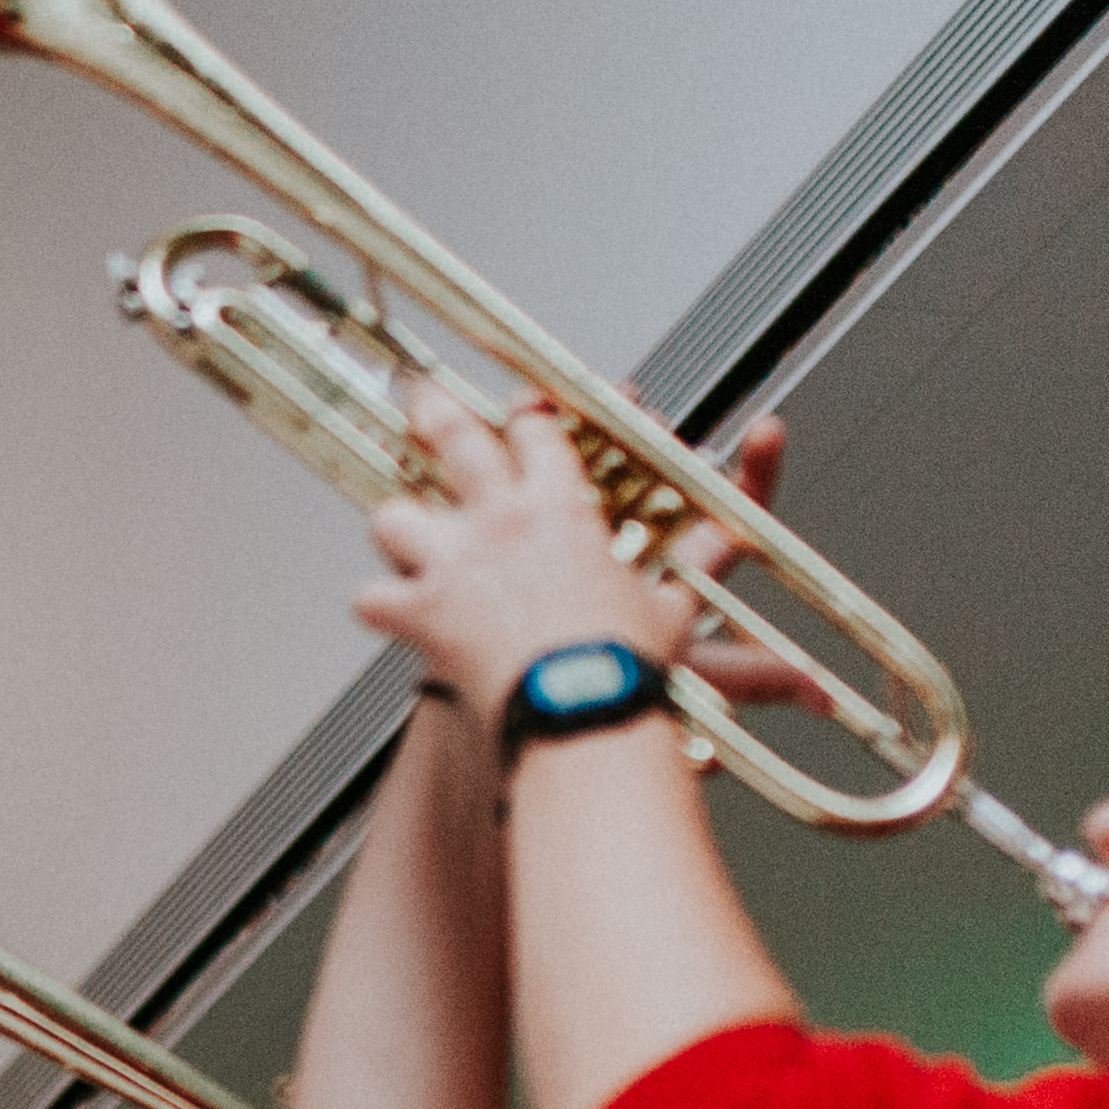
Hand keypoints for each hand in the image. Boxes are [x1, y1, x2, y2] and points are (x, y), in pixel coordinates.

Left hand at [351, 386, 682, 720]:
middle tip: (421, 399)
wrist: (582, 710)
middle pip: (454, 439)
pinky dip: (381, 606)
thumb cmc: (627, 664)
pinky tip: (389, 612)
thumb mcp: (671, 602)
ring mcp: (454, 561)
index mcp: (561, 506)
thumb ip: (696, 559)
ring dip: (397, 526)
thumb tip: (735, 538)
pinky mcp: (423, 611)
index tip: (518, 413)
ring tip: (401, 532)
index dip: (524, 419)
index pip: (535, 433)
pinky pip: (373, 598)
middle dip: (435, 415)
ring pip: (394, 516)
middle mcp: (500, 520)